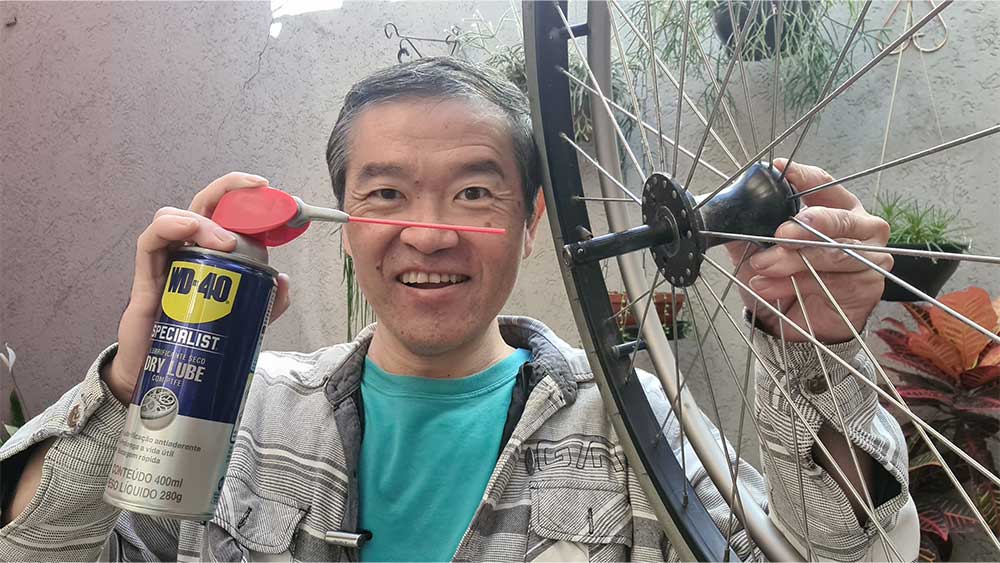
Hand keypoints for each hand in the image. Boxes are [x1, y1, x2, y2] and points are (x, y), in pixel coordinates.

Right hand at [103, 172, 291, 403]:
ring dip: (203, 218)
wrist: (161, 373)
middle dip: (228, 189)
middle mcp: (188, 250)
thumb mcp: (245, 321)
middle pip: (202, 205)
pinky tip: (189, 233)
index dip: (243, 196)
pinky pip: (151, 239)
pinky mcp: (146, 276)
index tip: (267, 189)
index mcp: (212, 255)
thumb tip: (285, 279)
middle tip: (256, 189)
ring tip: (226, 241)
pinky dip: (171, 227)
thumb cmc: (197, 339)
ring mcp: (166, 260)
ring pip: (175, 215)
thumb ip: (269, 303)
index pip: (224, 214)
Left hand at [726, 159, 891, 343]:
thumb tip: (728, 204)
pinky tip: (768, 286)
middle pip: (838, 218)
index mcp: (836, 208)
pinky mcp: (868, 285)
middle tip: (780, 234)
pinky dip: (793, 284)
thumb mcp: (757, 248)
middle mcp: (860, 228)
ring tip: (762, 266)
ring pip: (832, 252)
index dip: (804, 177)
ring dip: (792, 261)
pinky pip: (830, 281)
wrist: (788, 323)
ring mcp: (869, 256)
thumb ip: (748, 224)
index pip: (824, 185)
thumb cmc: (780, 279)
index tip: (780, 171)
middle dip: (807, 225)